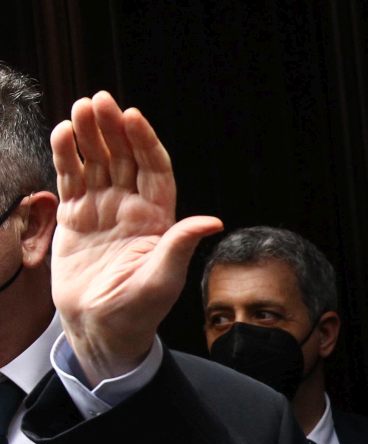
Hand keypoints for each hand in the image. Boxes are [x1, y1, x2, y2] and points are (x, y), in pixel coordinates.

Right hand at [49, 91, 221, 386]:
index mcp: (158, 220)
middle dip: (114, 129)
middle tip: (101, 100)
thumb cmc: (140, 309)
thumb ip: (180, 245)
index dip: (146, 143)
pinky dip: (66, 157)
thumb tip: (213, 221)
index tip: (134, 117)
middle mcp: (132, 209)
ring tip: (80, 108)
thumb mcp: (164, 278)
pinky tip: (62, 134)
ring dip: (89, 135)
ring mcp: (103, 211)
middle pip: (125, 158)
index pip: (155, 170)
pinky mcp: (76, 218)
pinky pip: (72, 180)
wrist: (102, 328)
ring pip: (97, 163)